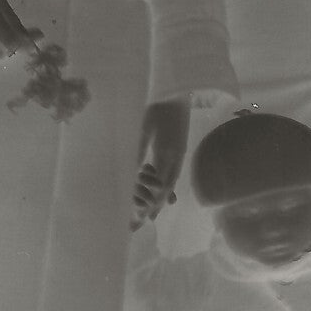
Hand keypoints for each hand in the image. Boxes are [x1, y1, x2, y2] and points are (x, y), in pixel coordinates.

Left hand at [132, 97, 190, 225]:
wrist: (177, 89)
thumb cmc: (157, 105)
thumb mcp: (143, 128)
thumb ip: (138, 152)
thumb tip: (131, 176)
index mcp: (167, 155)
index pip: (158, 189)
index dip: (149, 205)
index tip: (139, 219)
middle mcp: (176, 158)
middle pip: (166, 189)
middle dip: (154, 206)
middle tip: (144, 222)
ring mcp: (179, 153)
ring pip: (171, 182)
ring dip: (161, 198)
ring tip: (153, 212)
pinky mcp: (179, 147)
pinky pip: (173, 172)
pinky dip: (166, 185)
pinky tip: (163, 189)